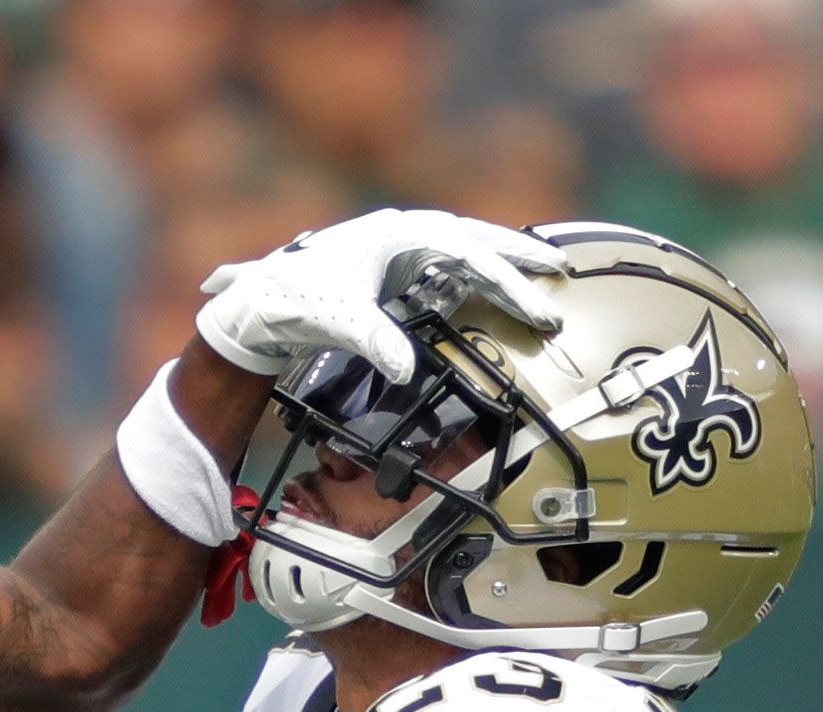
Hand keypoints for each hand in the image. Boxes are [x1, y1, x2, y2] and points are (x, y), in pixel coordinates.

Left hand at [196, 209, 568, 382]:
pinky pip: (448, 267)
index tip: (537, 301)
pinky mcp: (396, 269)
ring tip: (543, 275)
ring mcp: (402, 248)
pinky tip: (495, 290)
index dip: (506, 278)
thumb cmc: (296, 300)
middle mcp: (405, 232)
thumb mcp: (338, 319)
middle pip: (475, 239)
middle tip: (560, 270)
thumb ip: (376, 341)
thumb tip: (406, 369)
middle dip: (518, 256)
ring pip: (465, 249)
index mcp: (398, 232)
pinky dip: (476, 276)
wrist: (262, 302)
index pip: (467, 253)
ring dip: (501, 263)